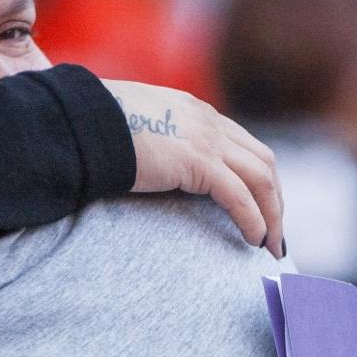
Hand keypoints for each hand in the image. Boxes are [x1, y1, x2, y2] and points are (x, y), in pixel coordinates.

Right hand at [103, 80, 283, 254]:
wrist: (82, 121)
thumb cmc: (94, 126)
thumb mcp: (134, 125)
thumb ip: (154, 139)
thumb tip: (150, 163)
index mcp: (194, 111)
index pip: (242, 144)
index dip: (258, 177)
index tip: (262, 206)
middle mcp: (208, 121)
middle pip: (263, 160)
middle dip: (275, 198)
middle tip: (275, 232)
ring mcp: (207, 139)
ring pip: (262, 179)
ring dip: (273, 214)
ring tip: (270, 245)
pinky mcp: (199, 162)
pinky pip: (240, 197)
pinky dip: (254, 220)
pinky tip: (254, 240)